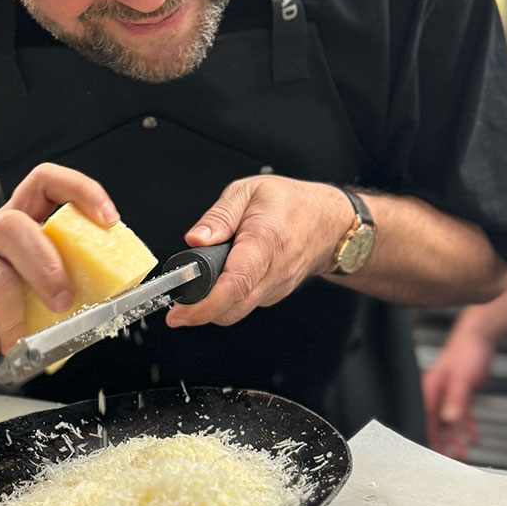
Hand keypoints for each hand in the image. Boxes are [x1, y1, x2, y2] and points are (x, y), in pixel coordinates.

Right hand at [0, 164, 116, 363]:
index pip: (44, 182)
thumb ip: (41, 278)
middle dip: (47, 269)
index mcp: (7, 224)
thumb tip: (96, 300)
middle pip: (16, 228)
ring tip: (11, 337)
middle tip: (63, 302)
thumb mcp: (7, 274)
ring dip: (13, 322)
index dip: (80, 192)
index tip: (108, 220)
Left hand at [165, 176, 348, 329]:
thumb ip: (218, 216)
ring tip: (198, 287)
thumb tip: (194, 239)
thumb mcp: (248, 191)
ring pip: (237, 311)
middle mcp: (274, 271)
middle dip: (199, 313)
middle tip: (176, 304)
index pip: (236, 284)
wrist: (329, 220)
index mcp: (265, 241)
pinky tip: (222, 282)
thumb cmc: (292, 203)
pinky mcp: (275, 295)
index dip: (204, 305)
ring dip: (212, 306)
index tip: (179, 313)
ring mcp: (277, 287)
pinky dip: (227, 300)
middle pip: (233, 308)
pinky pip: (246, 305)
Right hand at [420, 320, 494, 459]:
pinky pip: (462, 415)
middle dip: (442, 443)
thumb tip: (449, 420)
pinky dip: (467, 427)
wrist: (481, 336)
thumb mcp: (462, 380)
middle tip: (448, 461)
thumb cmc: (466, 352)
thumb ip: (456, 401)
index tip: (434, 455)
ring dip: (456, 438)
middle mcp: (437, 393)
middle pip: (436, 424)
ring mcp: (449, 394)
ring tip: (462, 454)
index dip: (430, 438)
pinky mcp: (461, 393)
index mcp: (431, 389)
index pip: (427, 420)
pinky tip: (475, 438)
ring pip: (449, 422)